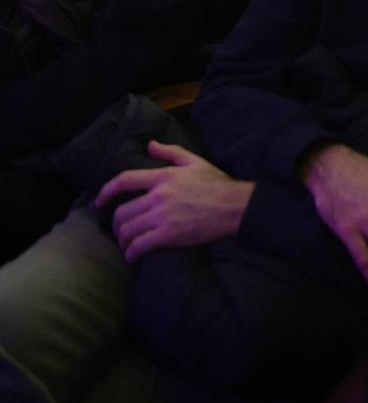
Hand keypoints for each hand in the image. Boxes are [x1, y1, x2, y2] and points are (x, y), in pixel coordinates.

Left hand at [96, 141, 252, 262]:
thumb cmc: (215, 183)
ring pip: (128, 230)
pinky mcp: (168, 235)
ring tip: (126, 245)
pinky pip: (140, 246)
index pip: (125, 180)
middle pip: (123, 211)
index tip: (99, 200)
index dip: (107, 190)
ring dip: (123, 241)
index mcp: (163, 176)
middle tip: (119, 231)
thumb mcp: (194, 161)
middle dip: (116, 224)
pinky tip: (133, 257)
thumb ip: (170, 151)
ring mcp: (162, 216)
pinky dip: (132, 254)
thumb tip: (149, 145)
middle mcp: (158, 195)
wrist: (233, 206)